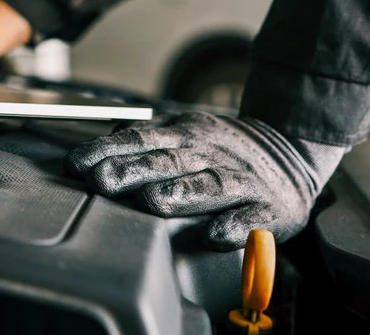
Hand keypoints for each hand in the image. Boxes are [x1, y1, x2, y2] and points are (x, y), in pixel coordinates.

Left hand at [65, 112, 344, 250]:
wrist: (292, 153)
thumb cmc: (222, 151)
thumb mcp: (184, 134)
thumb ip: (143, 141)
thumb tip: (97, 147)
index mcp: (185, 135)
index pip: (141, 139)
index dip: (108, 150)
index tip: (77, 163)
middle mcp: (210, 154)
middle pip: (168, 161)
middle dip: (133, 170)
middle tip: (102, 180)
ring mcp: (242, 180)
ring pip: (210, 184)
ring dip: (181, 193)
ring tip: (153, 201)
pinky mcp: (270, 209)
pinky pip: (254, 219)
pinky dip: (236, 226)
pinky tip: (216, 235)